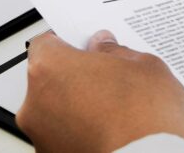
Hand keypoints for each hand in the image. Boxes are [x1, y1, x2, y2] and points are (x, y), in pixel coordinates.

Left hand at [17, 30, 183, 152]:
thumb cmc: (147, 119)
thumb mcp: (146, 67)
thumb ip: (118, 53)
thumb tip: (106, 47)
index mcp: (51, 69)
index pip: (46, 44)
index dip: (72, 42)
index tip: (92, 45)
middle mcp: (36, 105)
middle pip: (52, 79)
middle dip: (81, 76)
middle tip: (116, 76)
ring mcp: (43, 139)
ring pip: (60, 111)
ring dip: (83, 106)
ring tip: (124, 109)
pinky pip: (68, 137)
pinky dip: (86, 132)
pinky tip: (118, 130)